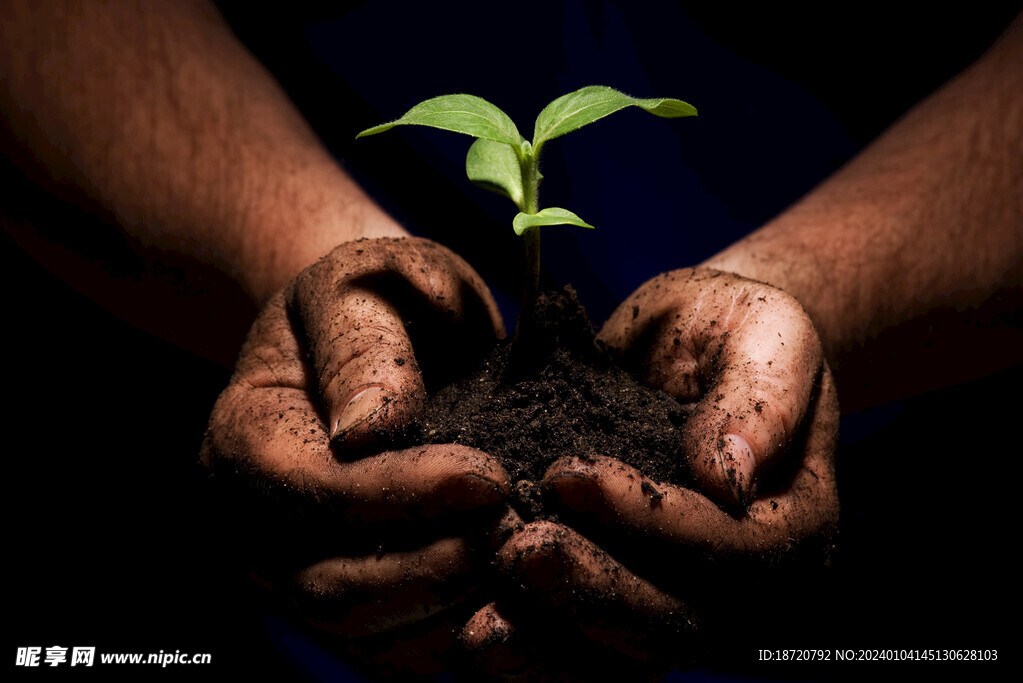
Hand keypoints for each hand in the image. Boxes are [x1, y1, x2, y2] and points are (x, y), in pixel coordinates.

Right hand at [200, 237, 510, 675]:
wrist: (378, 335)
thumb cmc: (372, 299)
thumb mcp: (361, 286)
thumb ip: (360, 348)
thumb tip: (369, 431)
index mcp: (244, 438)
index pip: (312, 491)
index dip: (399, 495)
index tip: (488, 476)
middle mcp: (254, 522)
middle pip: (328, 584)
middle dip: (431, 566)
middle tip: (515, 529)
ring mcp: (294, 570)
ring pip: (362, 634)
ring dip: (449, 609)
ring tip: (520, 561)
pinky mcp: (344, 599)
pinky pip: (392, 649)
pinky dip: (452, 635)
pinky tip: (510, 600)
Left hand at [464, 268, 838, 675]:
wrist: (699, 344)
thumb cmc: (735, 329)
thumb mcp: (766, 336)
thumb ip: (759, 399)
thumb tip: (728, 477)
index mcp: (794, 524)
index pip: (729, 548)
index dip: (648, 521)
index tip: (567, 476)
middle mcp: (748, 583)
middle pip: (675, 619)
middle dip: (591, 589)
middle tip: (515, 552)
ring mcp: (690, 601)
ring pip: (625, 651)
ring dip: (550, 643)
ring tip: (478, 625)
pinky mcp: (634, 596)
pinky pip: (589, 647)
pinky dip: (535, 649)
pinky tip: (474, 636)